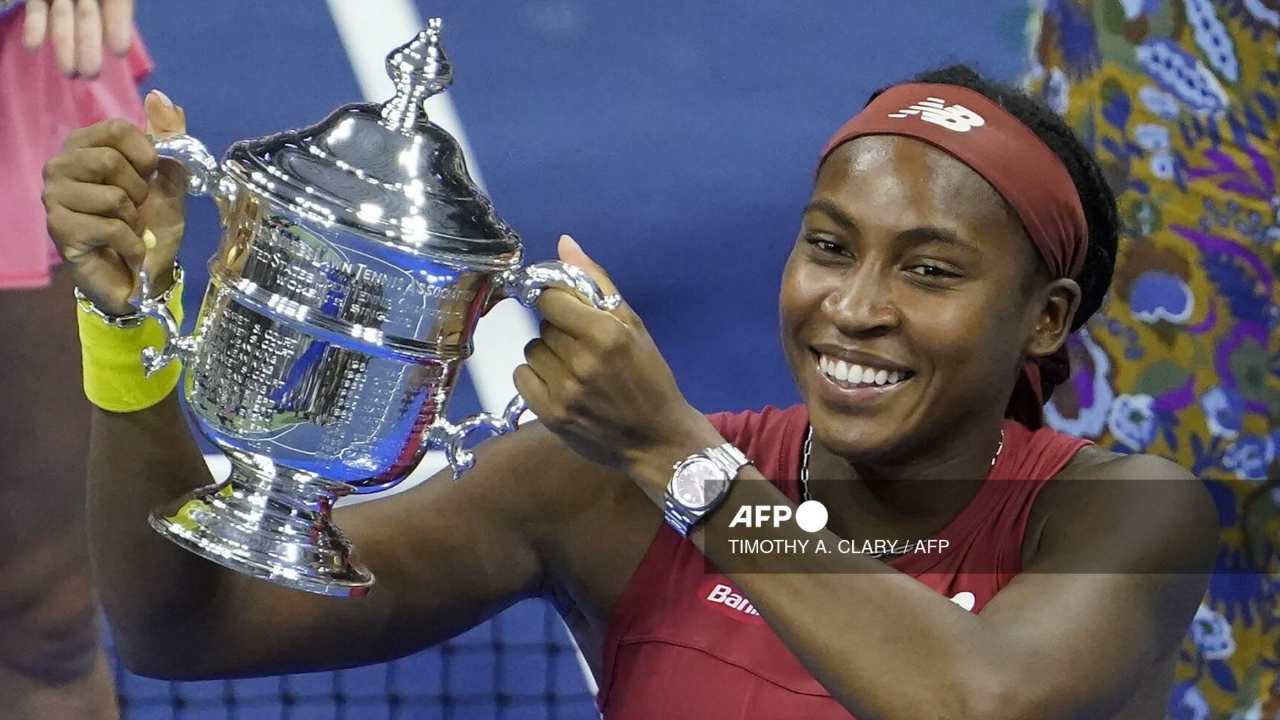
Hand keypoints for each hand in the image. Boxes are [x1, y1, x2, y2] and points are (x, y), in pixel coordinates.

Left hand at [23, 0, 134, 77]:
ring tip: (67, 72)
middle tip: (89, 74)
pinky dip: (34, 28)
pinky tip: (32, 46)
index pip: (118, 7)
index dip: (117, 27)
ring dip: (64, 45)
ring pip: (63, 18)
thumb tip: (121, 43)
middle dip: (88, 46)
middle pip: (87, 19)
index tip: (119, 51)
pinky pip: (36, 11)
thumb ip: (117, 3)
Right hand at [42, 89, 187, 314]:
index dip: (145, 153)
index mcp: (85, 146)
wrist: (145, 276)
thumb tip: (160, 97)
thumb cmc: (152, 225)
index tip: (151, 175)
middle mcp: (60, 166)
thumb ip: (170, 139)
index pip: (115, 128)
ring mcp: (54, 198)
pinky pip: (109, 227)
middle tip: (137, 209)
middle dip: (139, 191)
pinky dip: (132, 243)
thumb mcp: (171, 180)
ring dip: (134, 220)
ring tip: (128, 229)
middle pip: (108, 161)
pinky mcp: (59, 229)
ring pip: (112, 197)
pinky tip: (126, 249)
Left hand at [515, 235, 717, 473]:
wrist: (657, 439)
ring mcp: (564, 391)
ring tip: (574, 370)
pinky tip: (560, 386)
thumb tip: (564, 243)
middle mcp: (583, 361)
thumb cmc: (649, 378)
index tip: (572, 315)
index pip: (551, 298)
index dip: (560, 303)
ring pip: (532, 350)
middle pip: (544, 326)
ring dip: (549, 356)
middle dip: (561, 332)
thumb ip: (596, 282)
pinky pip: (522, 377)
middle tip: (584, 349)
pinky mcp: (550, 415)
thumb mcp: (634, 326)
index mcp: (606, 333)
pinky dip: (537, 378)